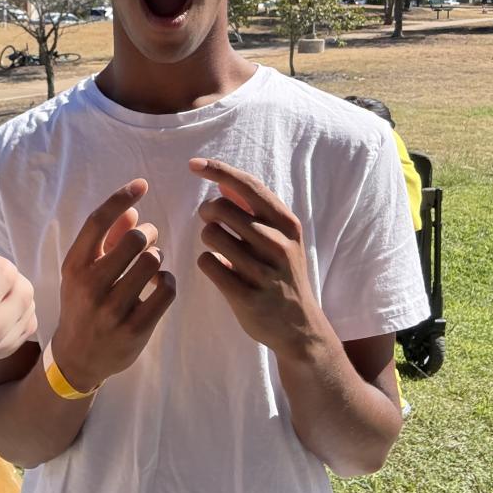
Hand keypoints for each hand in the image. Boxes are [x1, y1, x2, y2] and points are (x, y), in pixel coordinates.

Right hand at [50, 179, 176, 392]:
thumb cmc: (83, 305)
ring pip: (153, 262)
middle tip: (149, 241)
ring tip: (153, 265)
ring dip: (159, 257)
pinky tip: (161, 284)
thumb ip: (106, 240)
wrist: (78, 358)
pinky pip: (166, 290)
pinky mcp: (135, 328)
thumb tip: (132, 209)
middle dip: (148, 234)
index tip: (141, 184)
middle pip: (134, 238)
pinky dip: (168, 281)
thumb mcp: (83, 272)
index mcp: (75, 266)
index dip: (121, 198)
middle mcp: (90, 285)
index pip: (98, 221)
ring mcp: (112, 309)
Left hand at [190, 158, 331, 359]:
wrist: (300, 328)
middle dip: (207, 212)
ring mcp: (264, 272)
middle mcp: (279, 244)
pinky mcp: (247, 296)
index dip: (217, 170)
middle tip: (211, 223)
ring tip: (219, 247)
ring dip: (207, 238)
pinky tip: (218, 269)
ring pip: (211, 234)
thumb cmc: (283, 275)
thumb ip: (254, 211)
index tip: (193, 164)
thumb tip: (222, 183)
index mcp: (287, 224)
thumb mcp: (280, 239)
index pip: (247, 185)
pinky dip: (207, 262)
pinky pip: (208, 263)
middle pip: (220, 208)